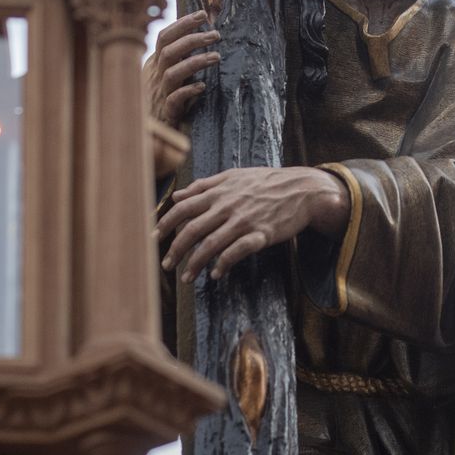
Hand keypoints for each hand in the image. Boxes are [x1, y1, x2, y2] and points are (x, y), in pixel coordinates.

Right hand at [143, 9, 219, 129]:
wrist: (150, 130)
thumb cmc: (162, 98)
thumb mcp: (167, 73)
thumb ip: (178, 57)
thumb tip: (199, 33)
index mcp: (155, 63)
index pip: (164, 36)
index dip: (183, 24)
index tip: (203, 14)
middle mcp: (155, 75)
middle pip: (169, 50)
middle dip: (192, 39)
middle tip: (216, 34)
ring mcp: (159, 93)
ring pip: (173, 73)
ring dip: (195, 63)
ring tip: (216, 57)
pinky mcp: (166, 112)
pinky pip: (175, 100)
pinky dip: (188, 91)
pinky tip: (202, 86)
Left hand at [156, 165, 349, 281]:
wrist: (302, 189)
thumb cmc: (265, 182)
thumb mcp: (233, 176)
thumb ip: (203, 186)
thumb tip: (177, 196)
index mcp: (218, 191)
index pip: (183, 208)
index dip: (165, 224)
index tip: (153, 238)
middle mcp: (227, 205)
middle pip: (192, 229)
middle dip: (175, 250)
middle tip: (166, 266)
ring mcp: (244, 220)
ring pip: (211, 244)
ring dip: (195, 263)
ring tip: (186, 278)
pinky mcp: (261, 234)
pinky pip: (237, 251)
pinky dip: (224, 264)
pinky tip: (216, 274)